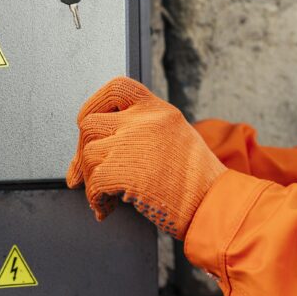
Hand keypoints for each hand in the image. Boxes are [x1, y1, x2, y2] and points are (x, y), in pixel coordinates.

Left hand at [66, 77, 226, 238]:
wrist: (214, 203)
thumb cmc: (198, 179)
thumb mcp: (177, 137)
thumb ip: (145, 130)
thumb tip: (104, 143)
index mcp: (159, 110)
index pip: (116, 88)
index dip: (94, 105)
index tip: (87, 123)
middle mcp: (145, 120)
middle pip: (90, 124)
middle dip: (82, 151)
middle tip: (83, 173)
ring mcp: (133, 143)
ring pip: (88, 155)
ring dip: (89, 179)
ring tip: (104, 196)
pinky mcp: (124, 171)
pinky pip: (93, 182)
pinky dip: (95, 199)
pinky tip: (106, 207)